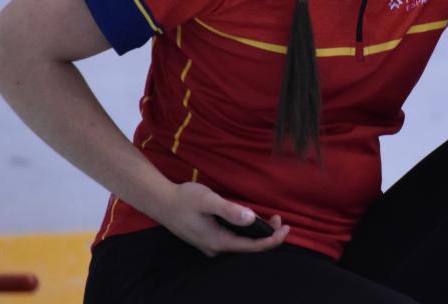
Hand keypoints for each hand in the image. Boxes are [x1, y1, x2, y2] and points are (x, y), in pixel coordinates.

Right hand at [156, 181, 288, 256]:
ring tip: (270, 218)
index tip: (287, 227)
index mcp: (219, 241)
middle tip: (279, 218)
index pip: (253, 247)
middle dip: (267, 235)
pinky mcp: (207, 238)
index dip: (273, 239)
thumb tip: (251, 217)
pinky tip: (249, 220)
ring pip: (240, 243)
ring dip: (256, 233)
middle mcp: (216, 247)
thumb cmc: (184, 199)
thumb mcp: (208, 200)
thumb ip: (229, 210)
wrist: (161, 202)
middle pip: (248, 247)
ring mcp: (211, 244)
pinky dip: (245, 232)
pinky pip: (232, 239)